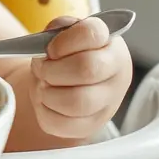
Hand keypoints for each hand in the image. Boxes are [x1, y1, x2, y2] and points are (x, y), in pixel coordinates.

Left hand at [26, 15, 131, 140]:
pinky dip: (43, 111)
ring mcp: (107, 103)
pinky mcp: (91, 126)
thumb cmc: (66, 53)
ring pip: (75, 102)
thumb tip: (44, 48)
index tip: (51, 49)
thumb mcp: (63, 33)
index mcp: (111, 44)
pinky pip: (60, 123)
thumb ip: (55, 32)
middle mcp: (117, 74)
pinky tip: (46, 100)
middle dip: (53, 69)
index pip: (92, 34)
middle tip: (42, 68)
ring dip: (48, 92)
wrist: (66, 81)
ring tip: (43, 84)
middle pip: (86, 69)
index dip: (64, 41)